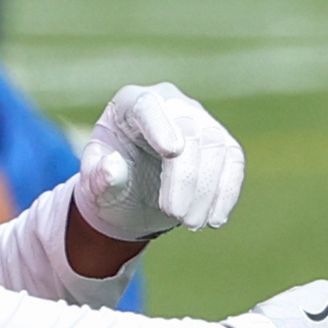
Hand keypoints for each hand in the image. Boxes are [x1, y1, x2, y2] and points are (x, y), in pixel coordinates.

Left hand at [76, 81, 244, 241]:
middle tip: (176, 215)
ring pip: (216, 146)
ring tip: (191, 224)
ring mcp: (199, 120)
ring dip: (207, 189)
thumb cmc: (109, 180)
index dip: (160, 126)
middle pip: (188, 131)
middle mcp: (170, 103)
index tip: (171, 151)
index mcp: (131, 103)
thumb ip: (99, 176)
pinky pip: (233, 161)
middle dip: (185, 176)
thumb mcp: (94, 183)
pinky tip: (216, 219)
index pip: (148, 106)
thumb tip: (113, 168)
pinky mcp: (220, 143)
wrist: (132, 194)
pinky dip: (227, 192)